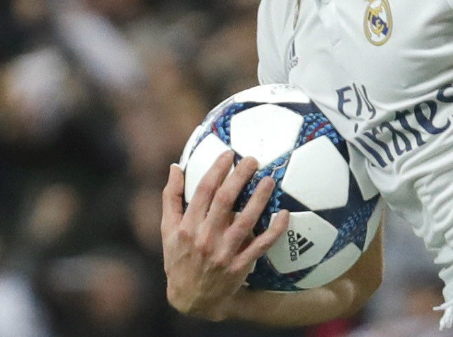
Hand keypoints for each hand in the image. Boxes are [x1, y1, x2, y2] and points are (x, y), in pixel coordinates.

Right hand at [161, 151, 287, 319]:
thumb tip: (175, 167)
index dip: (217, 170)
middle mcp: (204, 238)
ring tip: (270, 180)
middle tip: (253, 159)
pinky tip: (285, 214)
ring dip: (259, 199)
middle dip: (239, 177)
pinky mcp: (239, 266)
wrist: (191, 299)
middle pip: (224, 201)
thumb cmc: (179, 258)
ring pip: (245, 221)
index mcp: (186, 227)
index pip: (203, 191)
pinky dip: (274, 230)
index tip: (229, 153)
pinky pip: (260, 245)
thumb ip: (171, 198)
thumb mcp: (167, 231)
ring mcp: (223, 253)